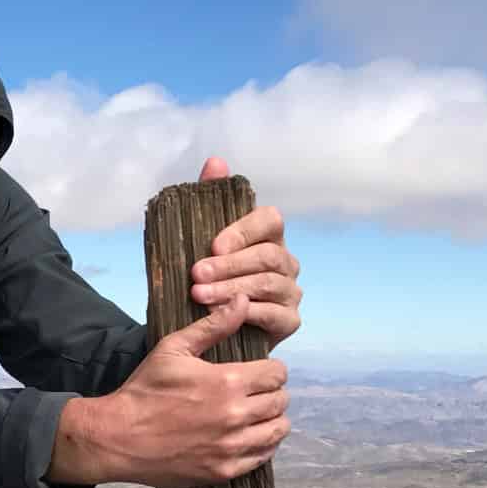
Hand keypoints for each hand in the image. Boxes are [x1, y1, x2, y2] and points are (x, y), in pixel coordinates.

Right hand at [49, 294, 290, 486]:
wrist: (119, 438)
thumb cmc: (144, 390)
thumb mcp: (174, 349)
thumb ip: (213, 326)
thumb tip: (241, 300)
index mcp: (227, 381)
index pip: (277, 374)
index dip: (272, 369)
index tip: (260, 372)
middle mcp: (235, 415)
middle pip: (280, 401)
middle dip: (272, 393)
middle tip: (257, 392)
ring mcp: (231, 447)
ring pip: (277, 430)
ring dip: (272, 419)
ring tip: (258, 414)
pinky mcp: (223, 470)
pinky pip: (262, 457)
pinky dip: (262, 445)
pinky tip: (249, 437)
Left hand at [190, 156, 301, 345]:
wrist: (208, 325)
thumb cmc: (208, 277)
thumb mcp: (200, 238)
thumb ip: (209, 198)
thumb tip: (216, 162)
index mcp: (268, 236)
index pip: (270, 219)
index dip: (243, 230)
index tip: (213, 245)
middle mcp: (285, 261)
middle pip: (267, 255)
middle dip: (229, 265)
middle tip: (196, 274)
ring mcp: (290, 291)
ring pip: (269, 283)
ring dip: (232, 289)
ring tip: (200, 296)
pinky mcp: (289, 320)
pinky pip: (276, 314)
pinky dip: (249, 313)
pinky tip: (225, 315)